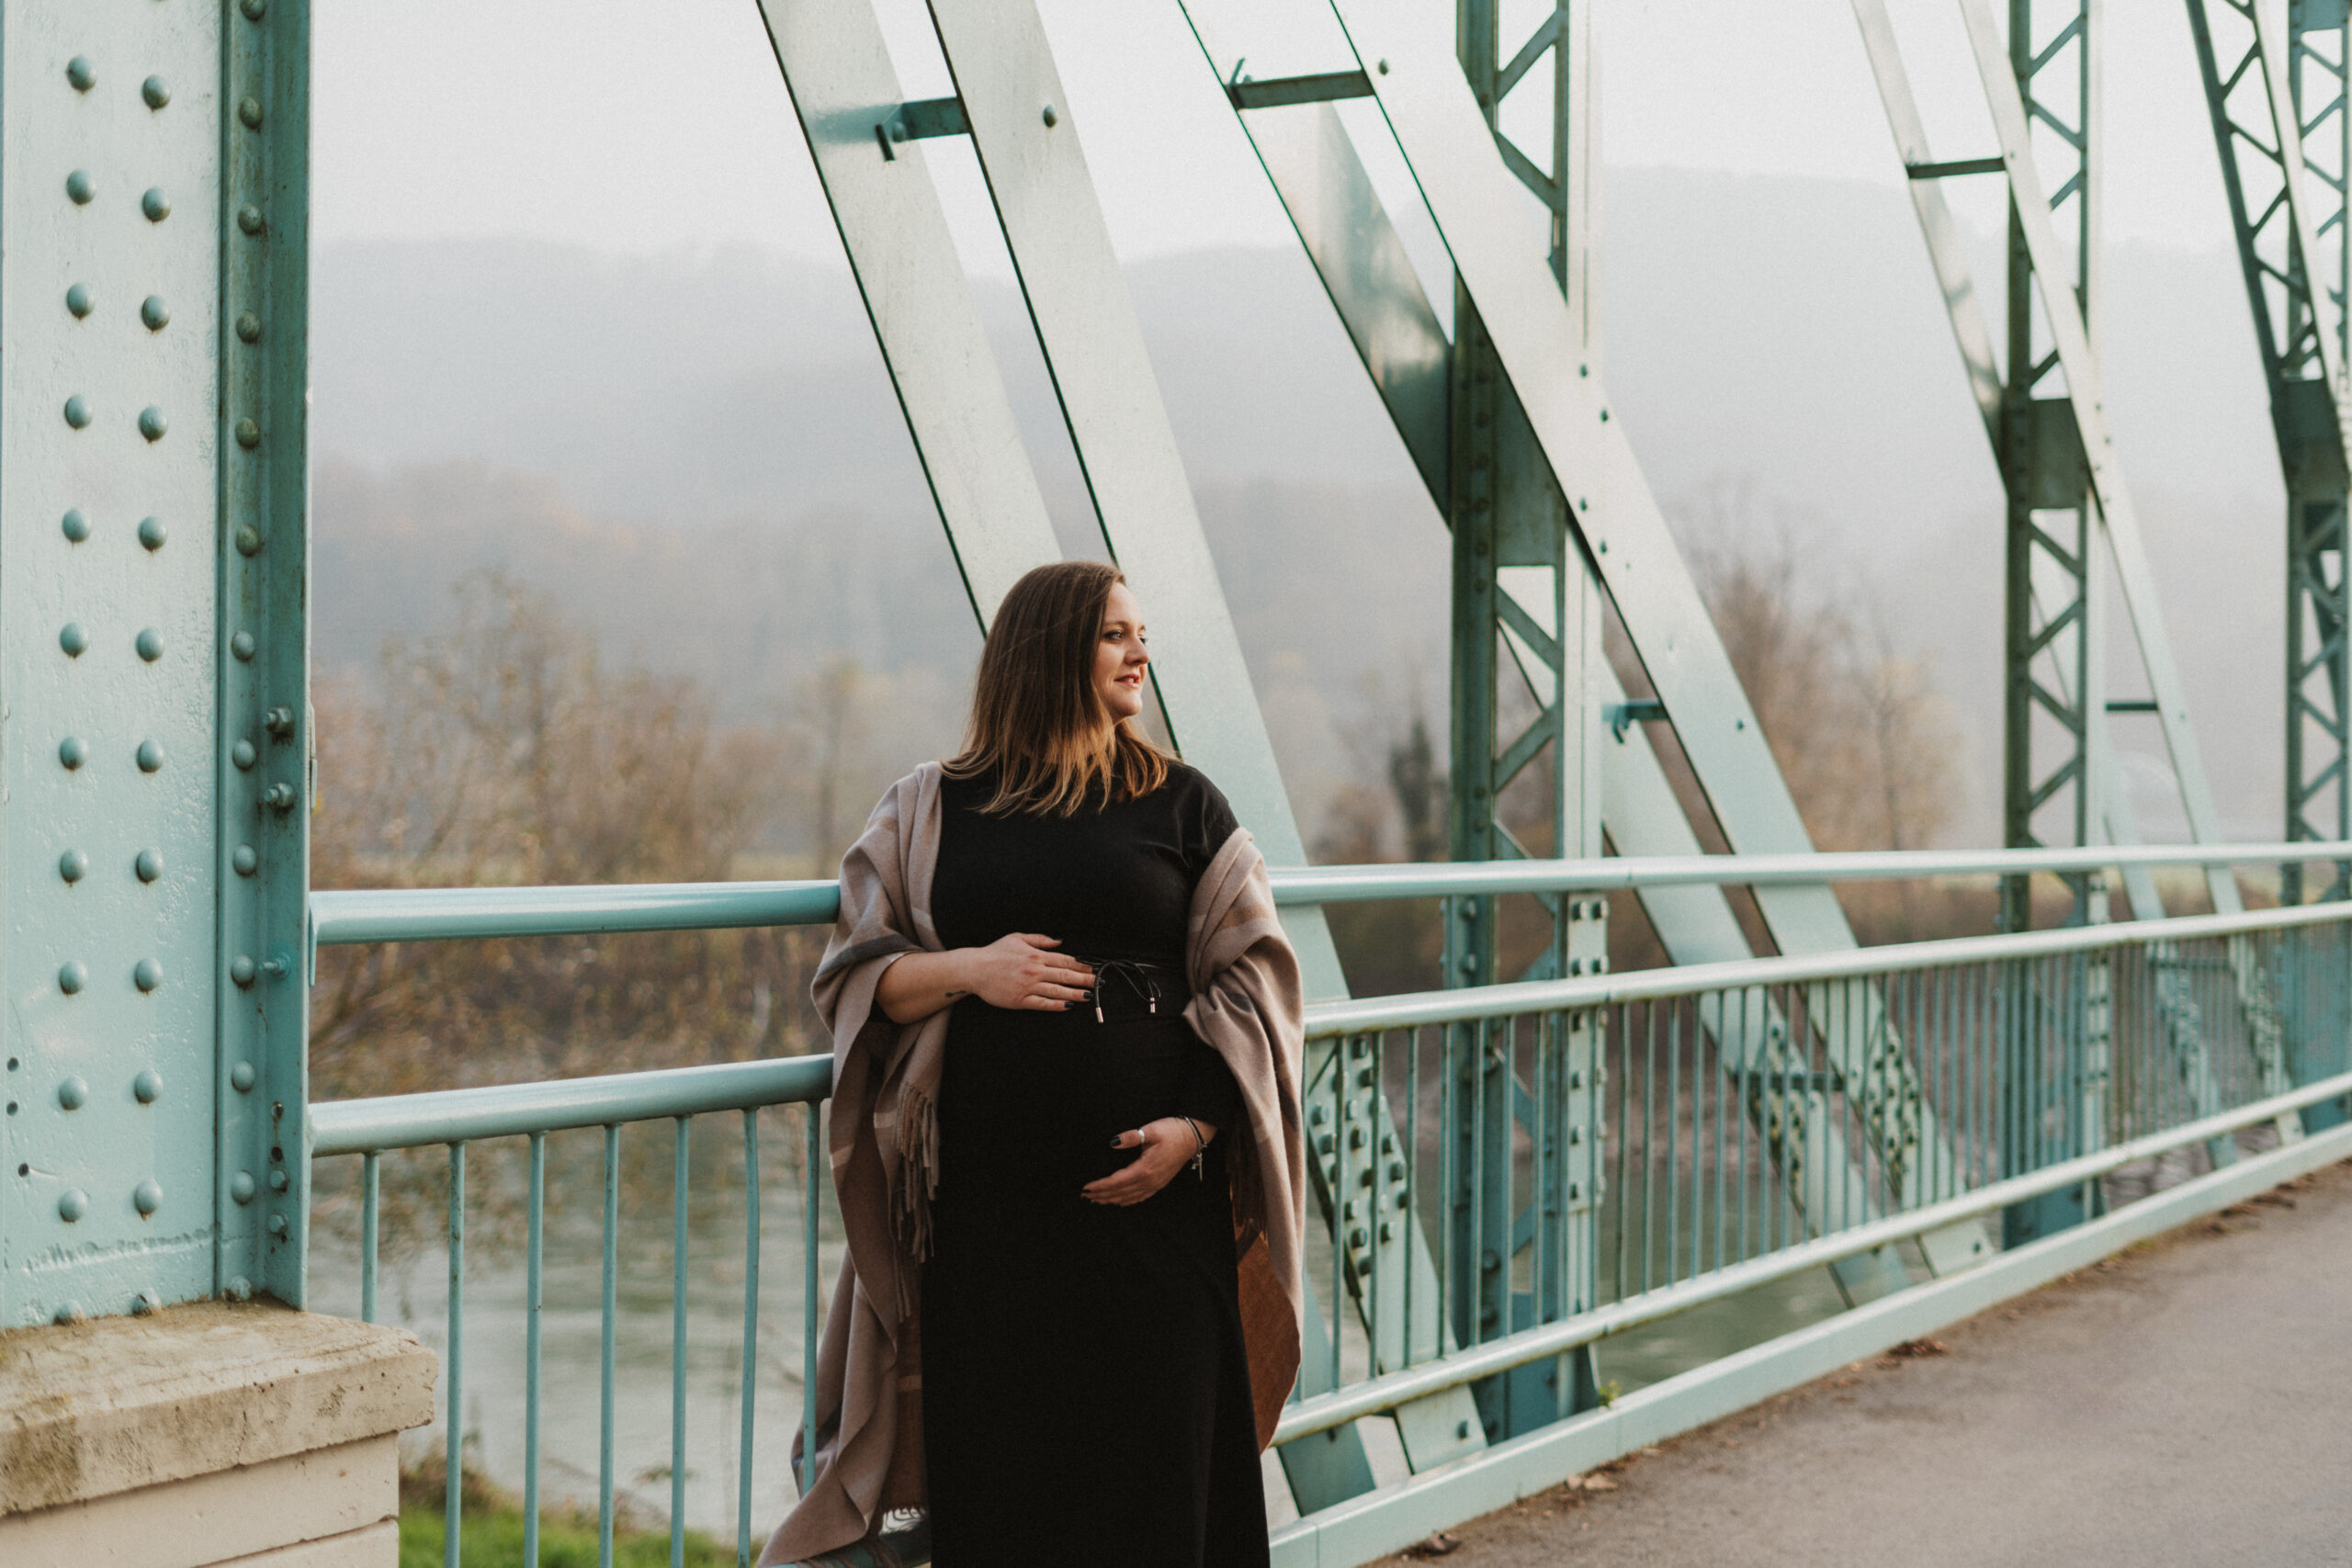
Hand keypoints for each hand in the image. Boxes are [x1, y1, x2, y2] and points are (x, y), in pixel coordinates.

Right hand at [966, 933, 1093, 1011]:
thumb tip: (1060, 940)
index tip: (1094, 969)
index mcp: (1036, 955)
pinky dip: (1057, 1005)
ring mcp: (1028, 986)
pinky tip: (1068, 1005)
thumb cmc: (995, 952)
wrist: (974, 969)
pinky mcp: (1020, 1000)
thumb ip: (1040, 939)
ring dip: (1076, 993)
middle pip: (1065, 976)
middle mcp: (1035, 970)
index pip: (1065, 961)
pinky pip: (1042, 1003)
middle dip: (1085, 980)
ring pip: (1057, 991)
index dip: (1082, 965)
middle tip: (1099, 983)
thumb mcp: (1017, 937)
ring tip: (1090, 996)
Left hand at [1083, 1117, 1214, 1206]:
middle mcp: (1149, 1180)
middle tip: (1085, 1196)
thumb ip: (1131, 1137)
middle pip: (1120, 1192)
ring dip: (1112, 1199)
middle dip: (1102, 1195)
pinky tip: (1120, 1202)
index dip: (1100, 1186)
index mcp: (1145, 1169)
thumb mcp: (1151, 1130)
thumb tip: (1113, 1142)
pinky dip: (1127, 1201)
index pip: (1117, 1181)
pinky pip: (1140, 1197)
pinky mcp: (1160, 1183)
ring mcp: (1155, 1184)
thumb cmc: (1172, 1131)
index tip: (1086, 1187)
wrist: (1192, 1136)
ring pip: (1129, 1197)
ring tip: (1097, 1201)